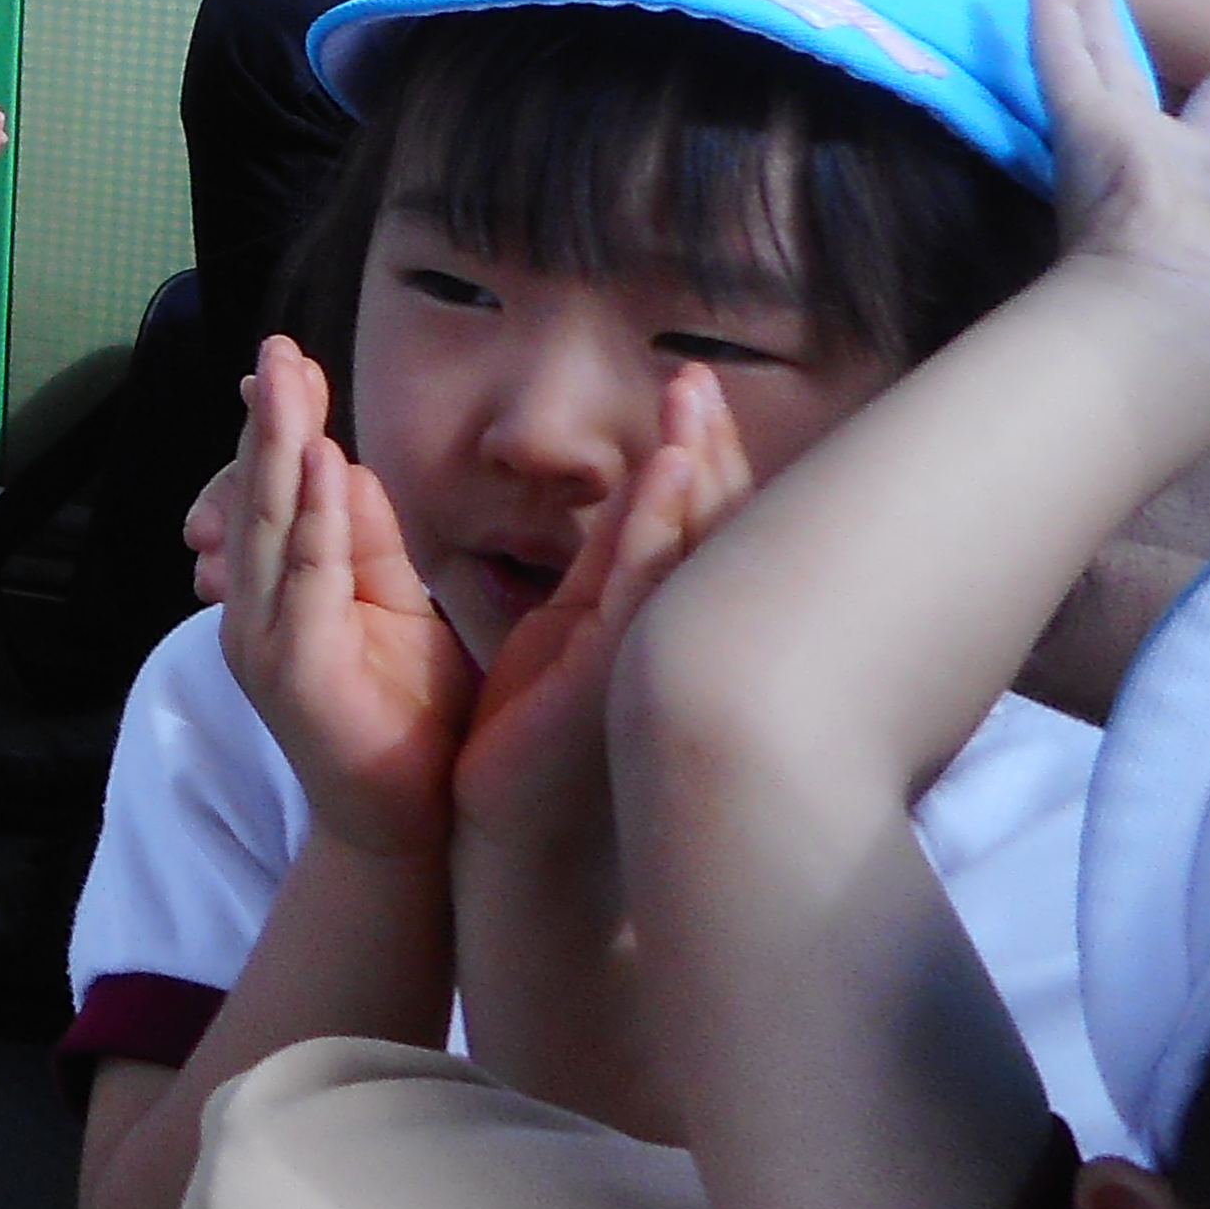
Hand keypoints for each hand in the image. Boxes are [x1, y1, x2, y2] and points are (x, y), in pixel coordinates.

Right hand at [210, 339, 470, 865]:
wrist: (406, 831)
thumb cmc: (408, 722)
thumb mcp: (395, 612)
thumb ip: (368, 544)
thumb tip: (343, 465)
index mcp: (279, 595)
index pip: (271, 494)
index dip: (275, 427)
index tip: (287, 363)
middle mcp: (256, 612)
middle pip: (259, 496)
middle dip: (269, 418)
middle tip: (277, 348)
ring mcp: (266, 642)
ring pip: (270, 526)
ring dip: (278, 449)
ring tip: (290, 384)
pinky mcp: (295, 671)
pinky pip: (303, 579)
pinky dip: (308, 518)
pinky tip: (319, 464)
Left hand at [450, 361, 755, 853]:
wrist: (505, 832)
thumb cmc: (531, 736)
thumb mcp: (568, 627)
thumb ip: (602, 563)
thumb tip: (634, 501)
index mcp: (641, 616)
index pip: (682, 521)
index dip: (693, 454)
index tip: (692, 388)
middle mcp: (659, 632)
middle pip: (700, 525)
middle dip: (703, 448)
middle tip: (697, 376)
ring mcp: (645, 652)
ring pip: (684, 548)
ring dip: (692, 470)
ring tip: (692, 401)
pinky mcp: (614, 674)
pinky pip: (645, 587)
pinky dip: (661, 526)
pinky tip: (672, 472)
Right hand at [1031, 0, 1209, 359]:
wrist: (1193, 296)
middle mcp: (1187, 167)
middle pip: (1177, 106)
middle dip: (1186, 81)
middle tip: (1189, 53)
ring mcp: (1126, 145)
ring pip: (1107, 61)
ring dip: (1094, 12)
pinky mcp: (1081, 126)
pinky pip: (1063, 50)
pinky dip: (1051, 2)